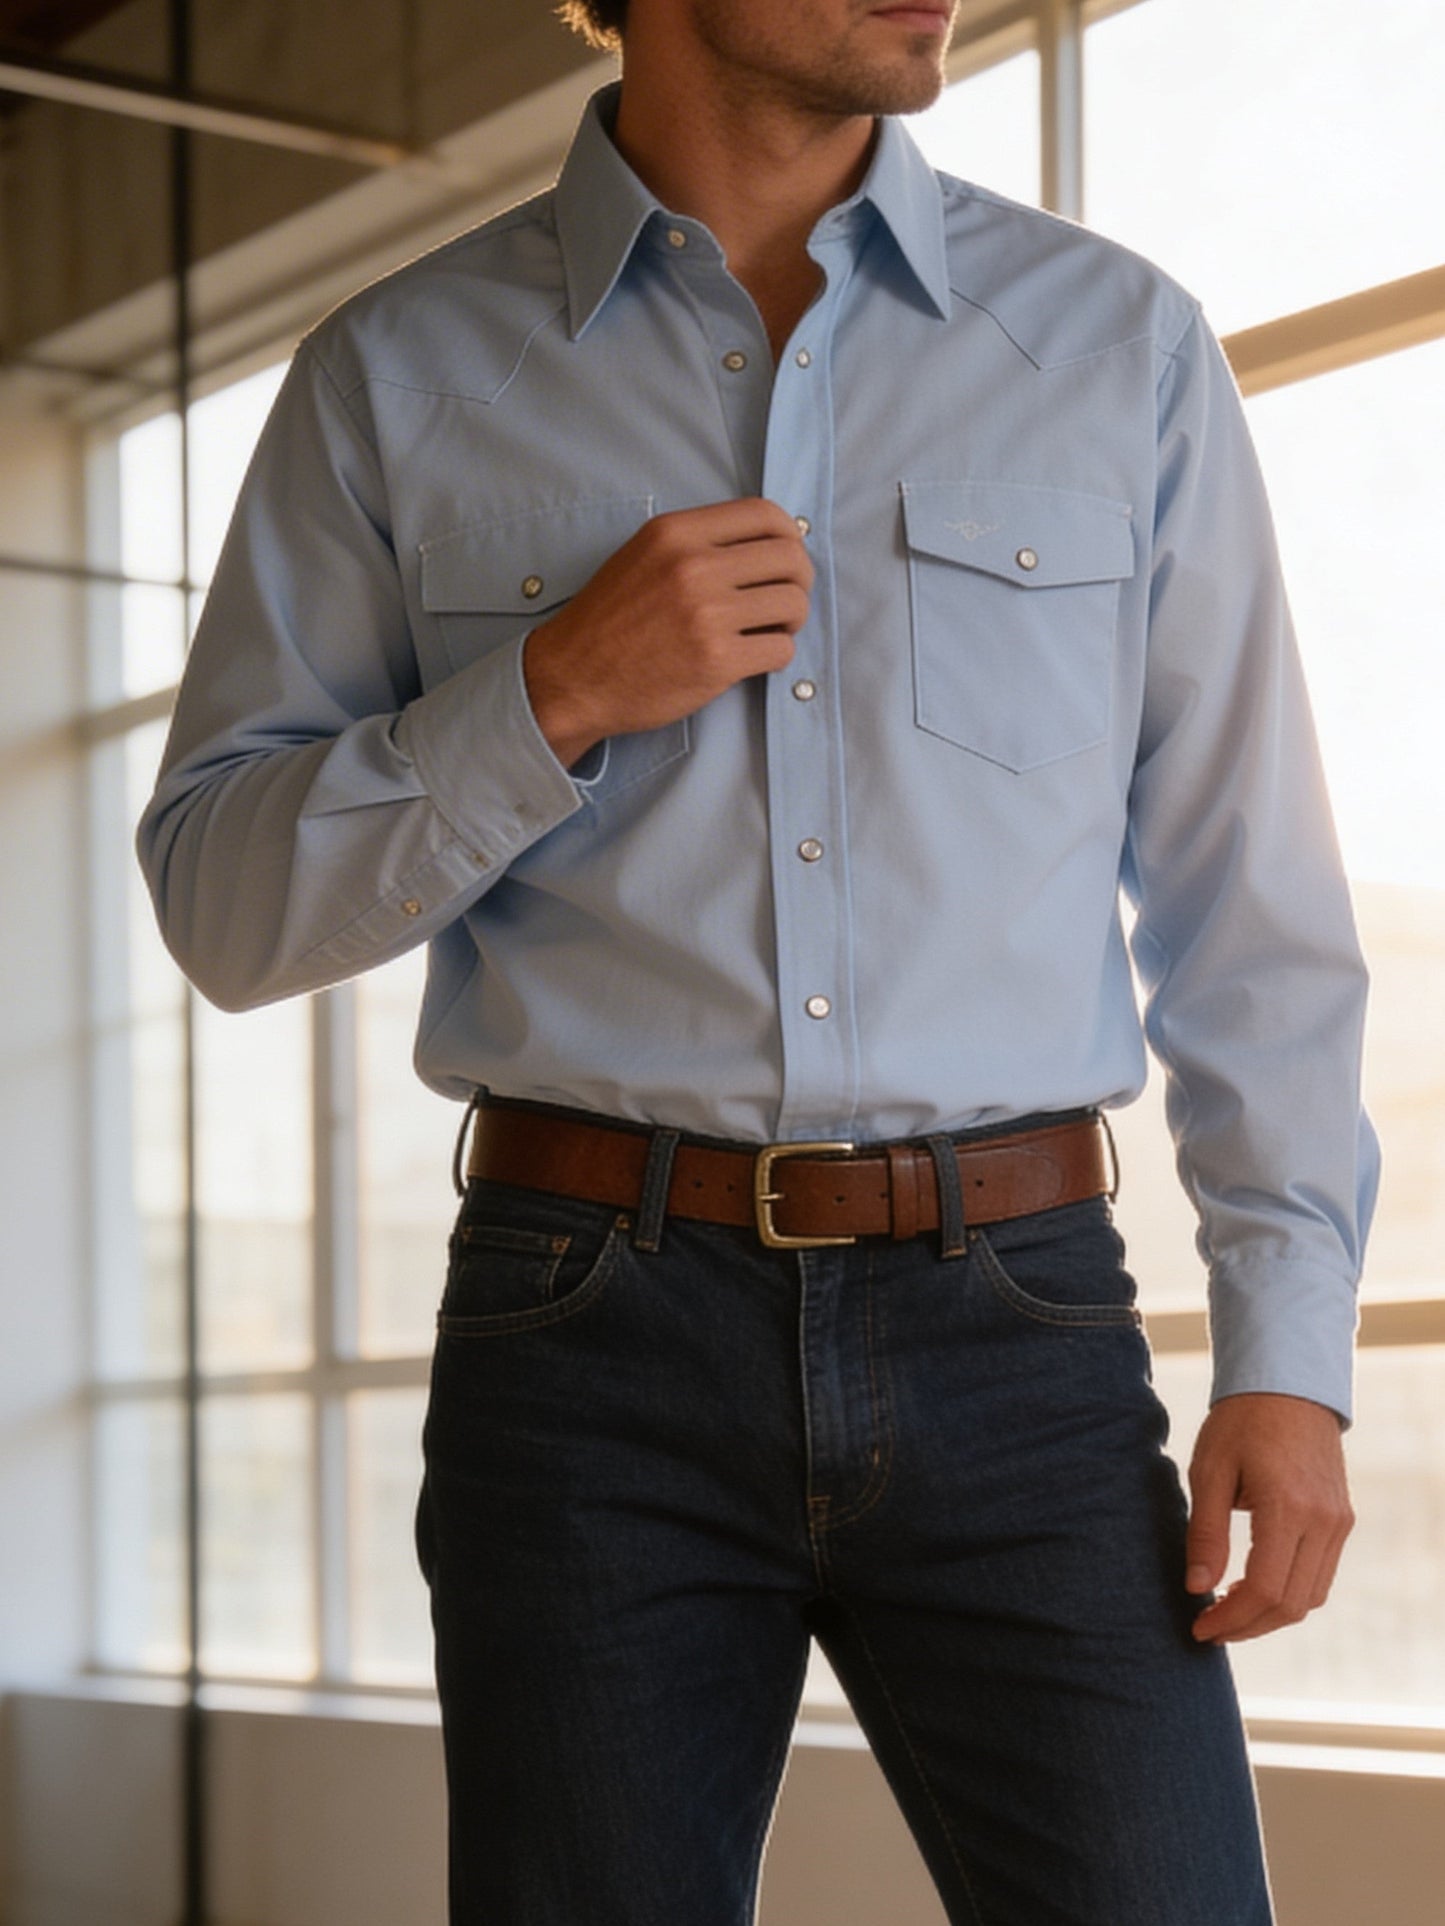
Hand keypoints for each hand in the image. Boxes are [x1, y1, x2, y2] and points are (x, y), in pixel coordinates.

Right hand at [523, 498, 813, 768]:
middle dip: (799, 580)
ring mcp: (707, 615)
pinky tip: (754, 657)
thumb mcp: (642, 556)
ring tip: (770, 630)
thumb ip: (696, 543)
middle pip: (790, 558)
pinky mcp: (717, 662)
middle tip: (783, 600)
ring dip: (791, 620)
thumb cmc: (608, 621)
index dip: (789, 536)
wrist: (573, 678)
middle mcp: (693, 567)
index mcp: (676, 533)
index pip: (765, 514)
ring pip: (793, 604)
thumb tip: (764, 544)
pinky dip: (776, 654)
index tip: (785, 558)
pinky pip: (781, 650)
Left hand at [1185, 1391, 1353, 1642]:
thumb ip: (1205, 1532)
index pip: (1265, 1589)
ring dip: (1271, 1615)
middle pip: (1292, 1605)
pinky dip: (1291, 1593)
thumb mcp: (1210, 1470)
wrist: (1288, 1386)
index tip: (1199, 1627)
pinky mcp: (1342, 1520)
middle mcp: (1323, 1522)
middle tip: (1210, 1628)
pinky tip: (1255, 1586)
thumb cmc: (1241, 1422)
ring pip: (1312, 1597)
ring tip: (1228, 1610)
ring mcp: (1338, 1523)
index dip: (1231, 1618)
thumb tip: (1196, 1588)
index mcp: (1288, 1507)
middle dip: (1248, 1626)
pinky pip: (1321, 1575)